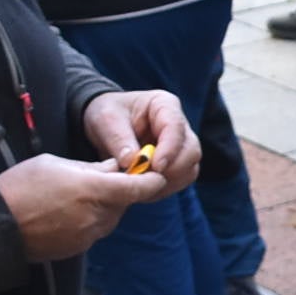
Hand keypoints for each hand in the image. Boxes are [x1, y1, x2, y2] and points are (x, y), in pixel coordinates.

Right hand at [0, 152, 170, 261]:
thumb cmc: (21, 188)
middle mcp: (97, 216)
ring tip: (74, 195)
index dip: (152, 180)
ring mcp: (88, 235)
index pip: (140, 188)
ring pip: (110, 217)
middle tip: (98, 178)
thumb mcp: (56, 164)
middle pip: (125, 202)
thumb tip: (115, 168)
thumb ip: (92, 168)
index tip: (156, 174)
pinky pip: (94, 230)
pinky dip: (89, 220)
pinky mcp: (78, 248)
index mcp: (95, 190)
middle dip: (119, 191)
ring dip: (103, 206)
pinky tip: (65, 212)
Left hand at [82, 89, 202, 191]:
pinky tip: (143, 189)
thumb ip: (119, 139)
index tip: (156, 166)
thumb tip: (132, 162)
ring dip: (167, 181)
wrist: (105, 126)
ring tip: (140, 185)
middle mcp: (179, 125)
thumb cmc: (107, 115)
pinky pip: (180, 181)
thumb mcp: (106, 119)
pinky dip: (163, 188)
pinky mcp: (176, 164)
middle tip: (145, 180)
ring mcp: (181, 146)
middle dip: (171, 169)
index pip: (176, 127)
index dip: (169, 149)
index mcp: (164, 105)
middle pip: (191, 151)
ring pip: (189, 169)